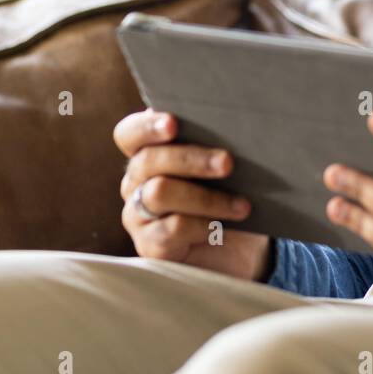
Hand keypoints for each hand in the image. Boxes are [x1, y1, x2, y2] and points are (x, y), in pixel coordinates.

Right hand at [113, 109, 271, 281]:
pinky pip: (173, 228)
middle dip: (191, 158)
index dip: (147, 126)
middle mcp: (136, 182)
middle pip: (148, 160)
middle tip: (227, 163)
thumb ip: (218, 145)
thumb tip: (236, 127)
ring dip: (206, 197)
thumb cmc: (229, 196)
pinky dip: (204, 224)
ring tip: (242, 205)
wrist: (238, 250)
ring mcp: (138, 215)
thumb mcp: (225, 169)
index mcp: (150, 154)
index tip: (173, 123)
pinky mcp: (150, 245)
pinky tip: (225, 226)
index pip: (130, 134)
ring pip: (159, 193)